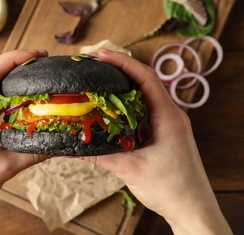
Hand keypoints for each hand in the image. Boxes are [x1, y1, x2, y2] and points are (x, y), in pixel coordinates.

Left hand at [0, 49, 49, 233]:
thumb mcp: (4, 168)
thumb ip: (33, 154)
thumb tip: (59, 144)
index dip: (16, 58)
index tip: (38, 55)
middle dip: (15, 62)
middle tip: (41, 64)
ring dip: (8, 76)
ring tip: (32, 79)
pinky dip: (1, 92)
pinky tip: (17, 101)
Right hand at [82, 49, 230, 233]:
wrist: (192, 209)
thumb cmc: (170, 188)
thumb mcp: (131, 169)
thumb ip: (100, 155)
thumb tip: (73, 146)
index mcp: (168, 116)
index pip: (145, 77)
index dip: (122, 62)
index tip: (100, 55)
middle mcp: (170, 114)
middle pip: (144, 82)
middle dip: (120, 69)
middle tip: (94, 65)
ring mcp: (168, 123)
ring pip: (144, 96)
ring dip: (123, 87)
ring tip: (99, 82)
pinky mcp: (164, 133)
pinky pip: (144, 112)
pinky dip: (126, 106)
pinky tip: (111, 110)